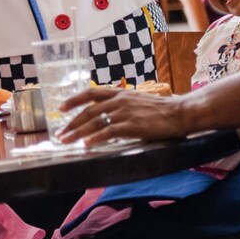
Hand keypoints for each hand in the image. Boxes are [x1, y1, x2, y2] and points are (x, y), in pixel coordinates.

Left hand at [56, 88, 195, 145]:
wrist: (180, 112)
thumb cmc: (161, 109)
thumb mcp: (137, 101)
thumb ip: (122, 106)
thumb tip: (109, 115)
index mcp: (119, 93)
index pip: (91, 93)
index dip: (74, 100)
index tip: (61, 107)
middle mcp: (119, 101)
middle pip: (88, 111)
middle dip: (71, 123)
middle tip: (60, 134)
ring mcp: (124, 113)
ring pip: (94, 122)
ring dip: (77, 132)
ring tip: (66, 141)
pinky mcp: (132, 126)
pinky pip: (109, 132)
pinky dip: (95, 138)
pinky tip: (86, 145)